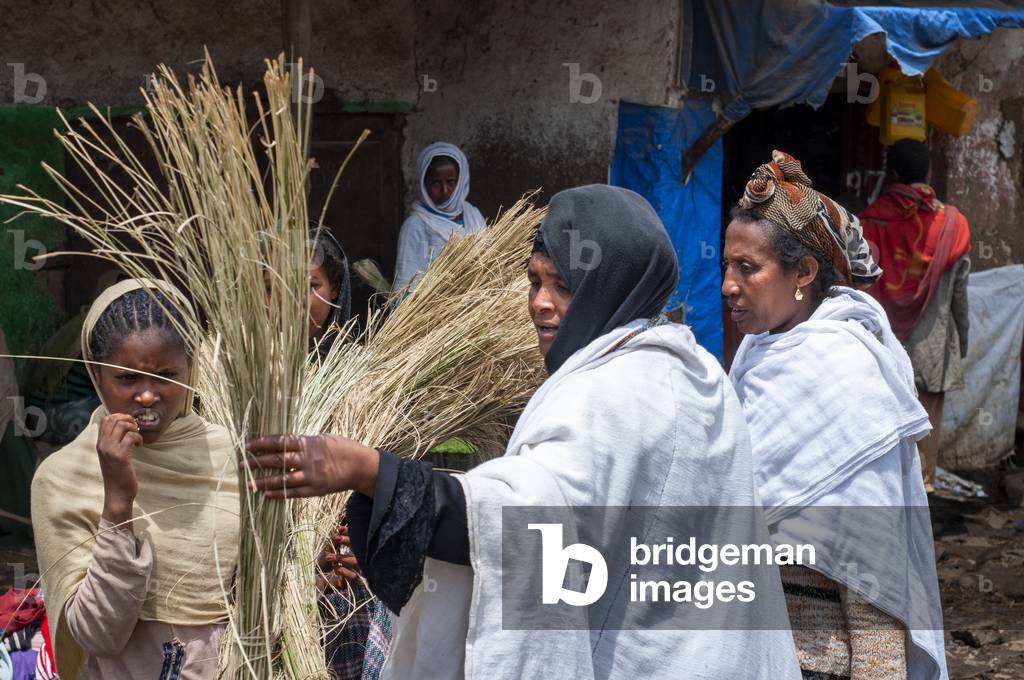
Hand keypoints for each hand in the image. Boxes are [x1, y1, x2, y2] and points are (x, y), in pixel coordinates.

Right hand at [96, 413, 141, 524]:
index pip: (105, 420)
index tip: (129, 425)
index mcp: (100, 444)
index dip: (119, 417)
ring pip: (122, 425)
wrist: (117, 494)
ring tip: (137, 439)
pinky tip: (140, 446)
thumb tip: (124, 428)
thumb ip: (113, 443)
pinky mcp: (120, 456)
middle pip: (113, 419)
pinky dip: (139, 438)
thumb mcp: (112, 457)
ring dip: (134, 429)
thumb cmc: (118, 475)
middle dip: (128, 420)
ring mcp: (110, 450)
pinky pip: (131, 436)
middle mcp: (102, 445)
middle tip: (135, 430)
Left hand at [243, 434, 379, 498]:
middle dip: (257, 462)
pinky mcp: (315, 489)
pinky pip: (293, 493)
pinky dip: (279, 494)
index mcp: (309, 443)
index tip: (247, 445)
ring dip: (263, 482)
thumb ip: (304, 442)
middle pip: (276, 460)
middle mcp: (308, 459)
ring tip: (249, 484)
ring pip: (282, 479)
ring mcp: (311, 476)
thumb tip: (284, 444)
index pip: (280, 442)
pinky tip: (267, 495)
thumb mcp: (323, 438)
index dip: (262, 443)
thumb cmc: (343, 448)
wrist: (361, 466)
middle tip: (241, 464)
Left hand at [317, 525, 360, 591]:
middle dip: (348, 542)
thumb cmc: (321, 567)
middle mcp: (356, 561)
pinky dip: (343, 570)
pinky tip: (335, 568)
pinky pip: (353, 575)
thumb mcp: (327, 553)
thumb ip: (334, 544)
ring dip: (342, 558)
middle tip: (336, 539)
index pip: (355, 540)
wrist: (315, 583)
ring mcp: (355, 572)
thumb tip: (338, 533)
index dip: (349, 534)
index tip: (340, 529)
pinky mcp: (352, 583)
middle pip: (359, 549)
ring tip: (329, 557)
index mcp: (351, 552)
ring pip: (356, 562)